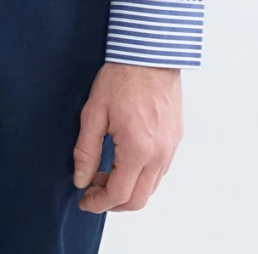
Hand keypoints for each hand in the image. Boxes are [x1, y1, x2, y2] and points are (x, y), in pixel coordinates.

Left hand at [72, 62, 182, 213]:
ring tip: (107, 173)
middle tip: (94, 190)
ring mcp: (171, 146)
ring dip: (129, 190)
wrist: (149, 52)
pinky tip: (126, 161)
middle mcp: (159, 154)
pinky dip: (143, 176)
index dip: (98, 203)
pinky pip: (161, 170)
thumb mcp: (94, 112)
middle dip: (114, 203)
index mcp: (138, 149)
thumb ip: (86, 150)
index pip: (119, 194)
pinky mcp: (175, 137)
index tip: (85, 200)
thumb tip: (82, 179)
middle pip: (139, 199)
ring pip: (152, 187)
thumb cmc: (122, 76)